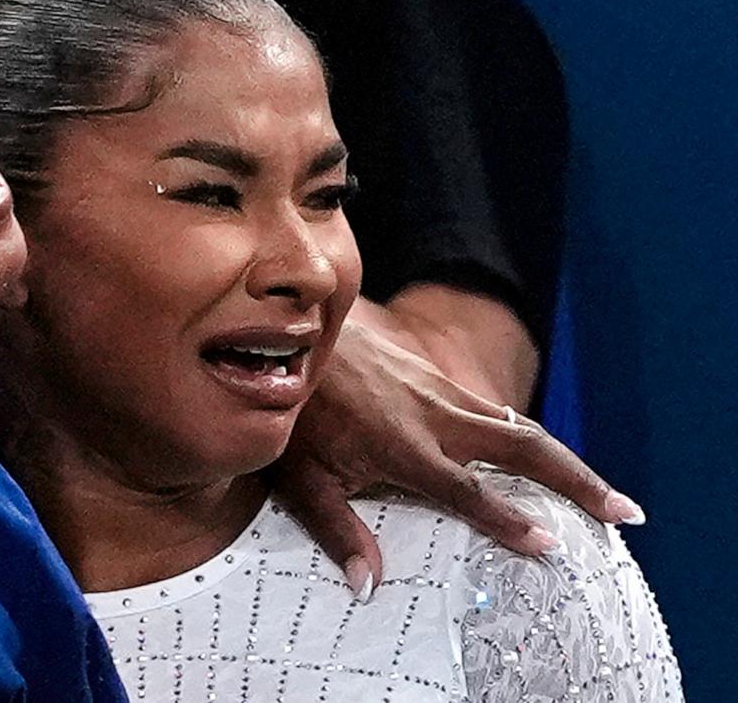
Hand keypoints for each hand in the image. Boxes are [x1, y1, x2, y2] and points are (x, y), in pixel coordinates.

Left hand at [268, 318, 644, 599]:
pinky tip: (547, 463)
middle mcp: (435, 415)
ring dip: (567, 460)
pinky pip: (498, 412)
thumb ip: (336, 530)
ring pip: (520, 425)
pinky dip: (531, 439)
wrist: (293, 333)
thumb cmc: (295, 412)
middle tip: (623, 515)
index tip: (550, 546)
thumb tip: (368, 584)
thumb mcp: (299, 476)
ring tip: (605, 496)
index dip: (508, 520)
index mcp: (402, 445)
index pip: (466, 489)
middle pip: (523, 445)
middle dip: (577, 480)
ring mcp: (442, 392)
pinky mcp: (440, 380)